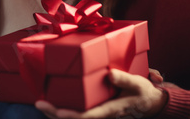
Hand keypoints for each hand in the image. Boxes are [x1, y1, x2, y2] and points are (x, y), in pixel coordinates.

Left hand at [35, 69, 167, 118]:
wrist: (150, 103)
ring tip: (42, 103)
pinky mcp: (97, 109)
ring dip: (57, 112)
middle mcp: (101, 114)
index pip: (85, 117)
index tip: (54, 110)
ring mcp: (98, 113)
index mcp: (109, 110)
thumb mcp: (138, 84)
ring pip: (75, 117)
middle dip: (55, 113)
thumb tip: (109, 75)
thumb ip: (125, 79)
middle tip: (39, 103)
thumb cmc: (143, 93)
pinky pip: (79, 111)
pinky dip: (66, 107)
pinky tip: (56, 100)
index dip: (68, 115)